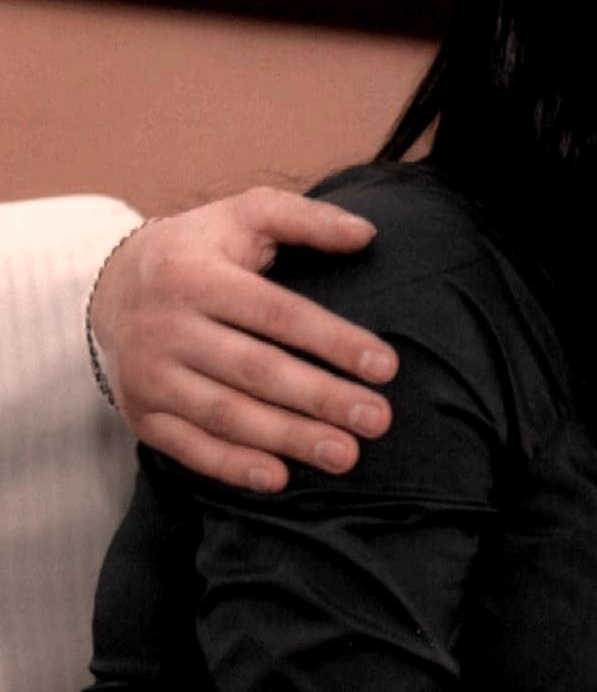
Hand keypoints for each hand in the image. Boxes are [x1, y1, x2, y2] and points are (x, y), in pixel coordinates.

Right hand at [93, 186, 398, 492]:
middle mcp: (167, 329)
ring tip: (346, 454)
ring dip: (289, 438)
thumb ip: (307, 220)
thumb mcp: (248, 213)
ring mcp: (150, 376)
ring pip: (226, 414)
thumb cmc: (203, 248)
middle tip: (378, 420)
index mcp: (197, 277)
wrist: (112, 284)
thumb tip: (367, 234)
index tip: (387, 367)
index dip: (333, 341)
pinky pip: (188, 447)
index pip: (277, 315)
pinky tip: (278, 478)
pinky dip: (232, 466)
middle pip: (256, 371)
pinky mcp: (141, 414)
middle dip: (322, 398)